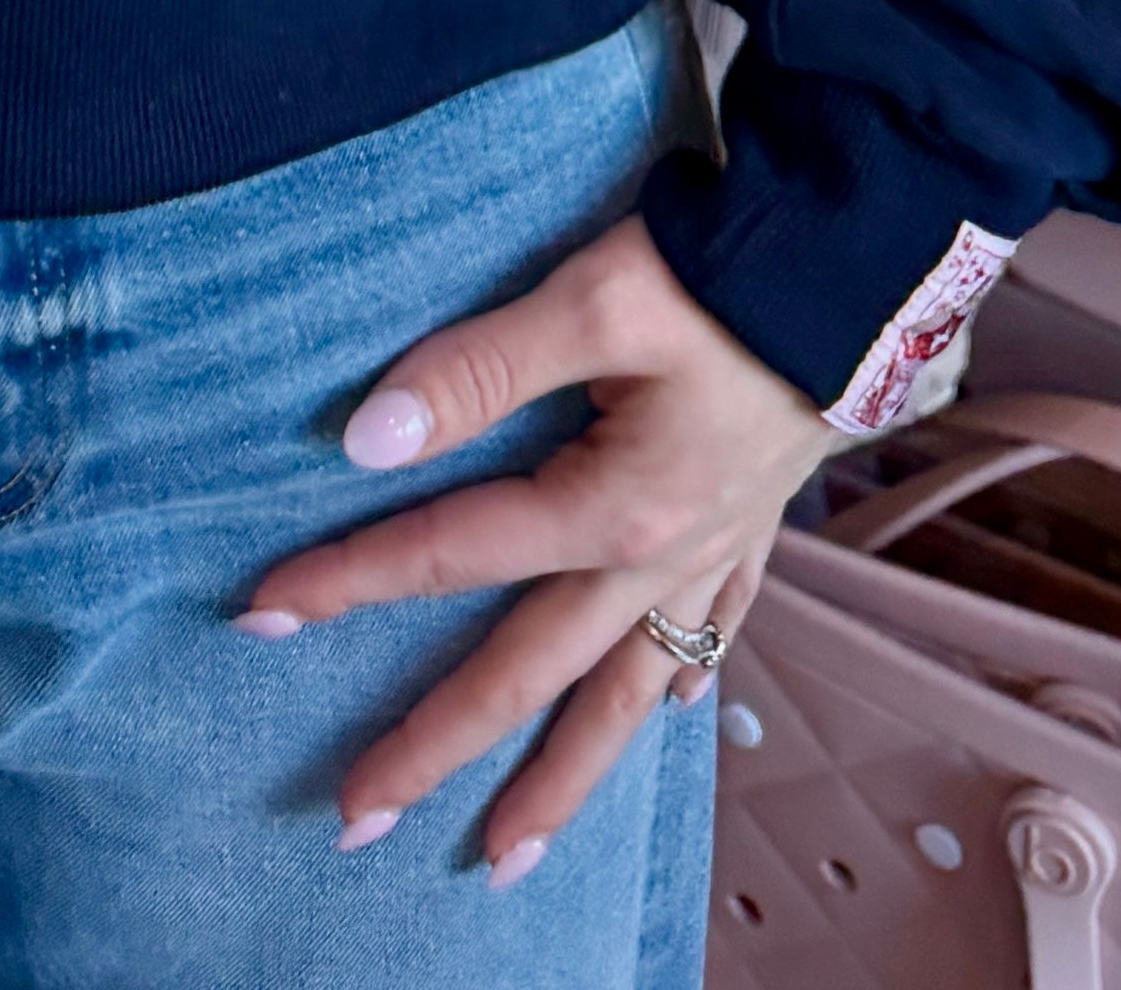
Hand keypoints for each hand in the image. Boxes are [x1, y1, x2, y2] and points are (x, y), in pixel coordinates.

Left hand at [236, 211, 825, 889]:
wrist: (858, 264)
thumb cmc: (725, 271)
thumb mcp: (593, 297)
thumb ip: (478, 367)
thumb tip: (366, 438)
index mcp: (613, 509)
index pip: (451, 554)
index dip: (350, 579)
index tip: (262, 613)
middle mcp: (660, 560)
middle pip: (529, 672)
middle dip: (438, 747)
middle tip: (357, 817)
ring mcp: (711, 556)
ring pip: (623, 697)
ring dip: (560, 780)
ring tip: (505, 857)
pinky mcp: (753, 530)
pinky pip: (711, 640)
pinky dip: (675, 689)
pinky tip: (663, 723)